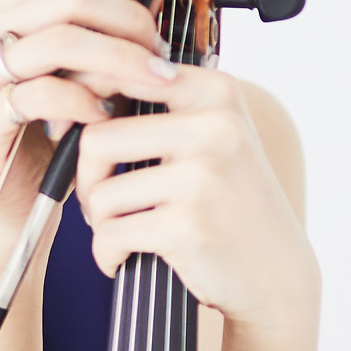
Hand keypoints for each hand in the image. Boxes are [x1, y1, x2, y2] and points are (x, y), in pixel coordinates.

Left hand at [0, 0, 319, 331]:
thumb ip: (160, 106)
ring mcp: (202, 176)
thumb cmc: (230, 203)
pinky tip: (125, 259)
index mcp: (216, 92)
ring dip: (100, 223)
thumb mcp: (210, 138)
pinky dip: (108, 254)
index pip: (118, 78)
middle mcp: (214, 127)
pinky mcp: (188, 225)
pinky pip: (111, 234)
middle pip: (97, 140)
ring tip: (125, 232)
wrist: (276, 272)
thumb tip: (74, 80)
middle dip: (87, 180)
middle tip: (104, 206)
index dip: (85, 111)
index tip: (87, 145)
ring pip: (100, 194)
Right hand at [0, 0, 176, 259]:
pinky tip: (106, 118)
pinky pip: (39, 95)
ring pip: (58, 43)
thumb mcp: (89, 74)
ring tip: (151, 83)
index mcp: (9, 10)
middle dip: (129, 20)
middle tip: (162, 53)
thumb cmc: (56, 136)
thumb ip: (109, 33)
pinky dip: (83, 103)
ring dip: (119, 62)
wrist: (19, 205)